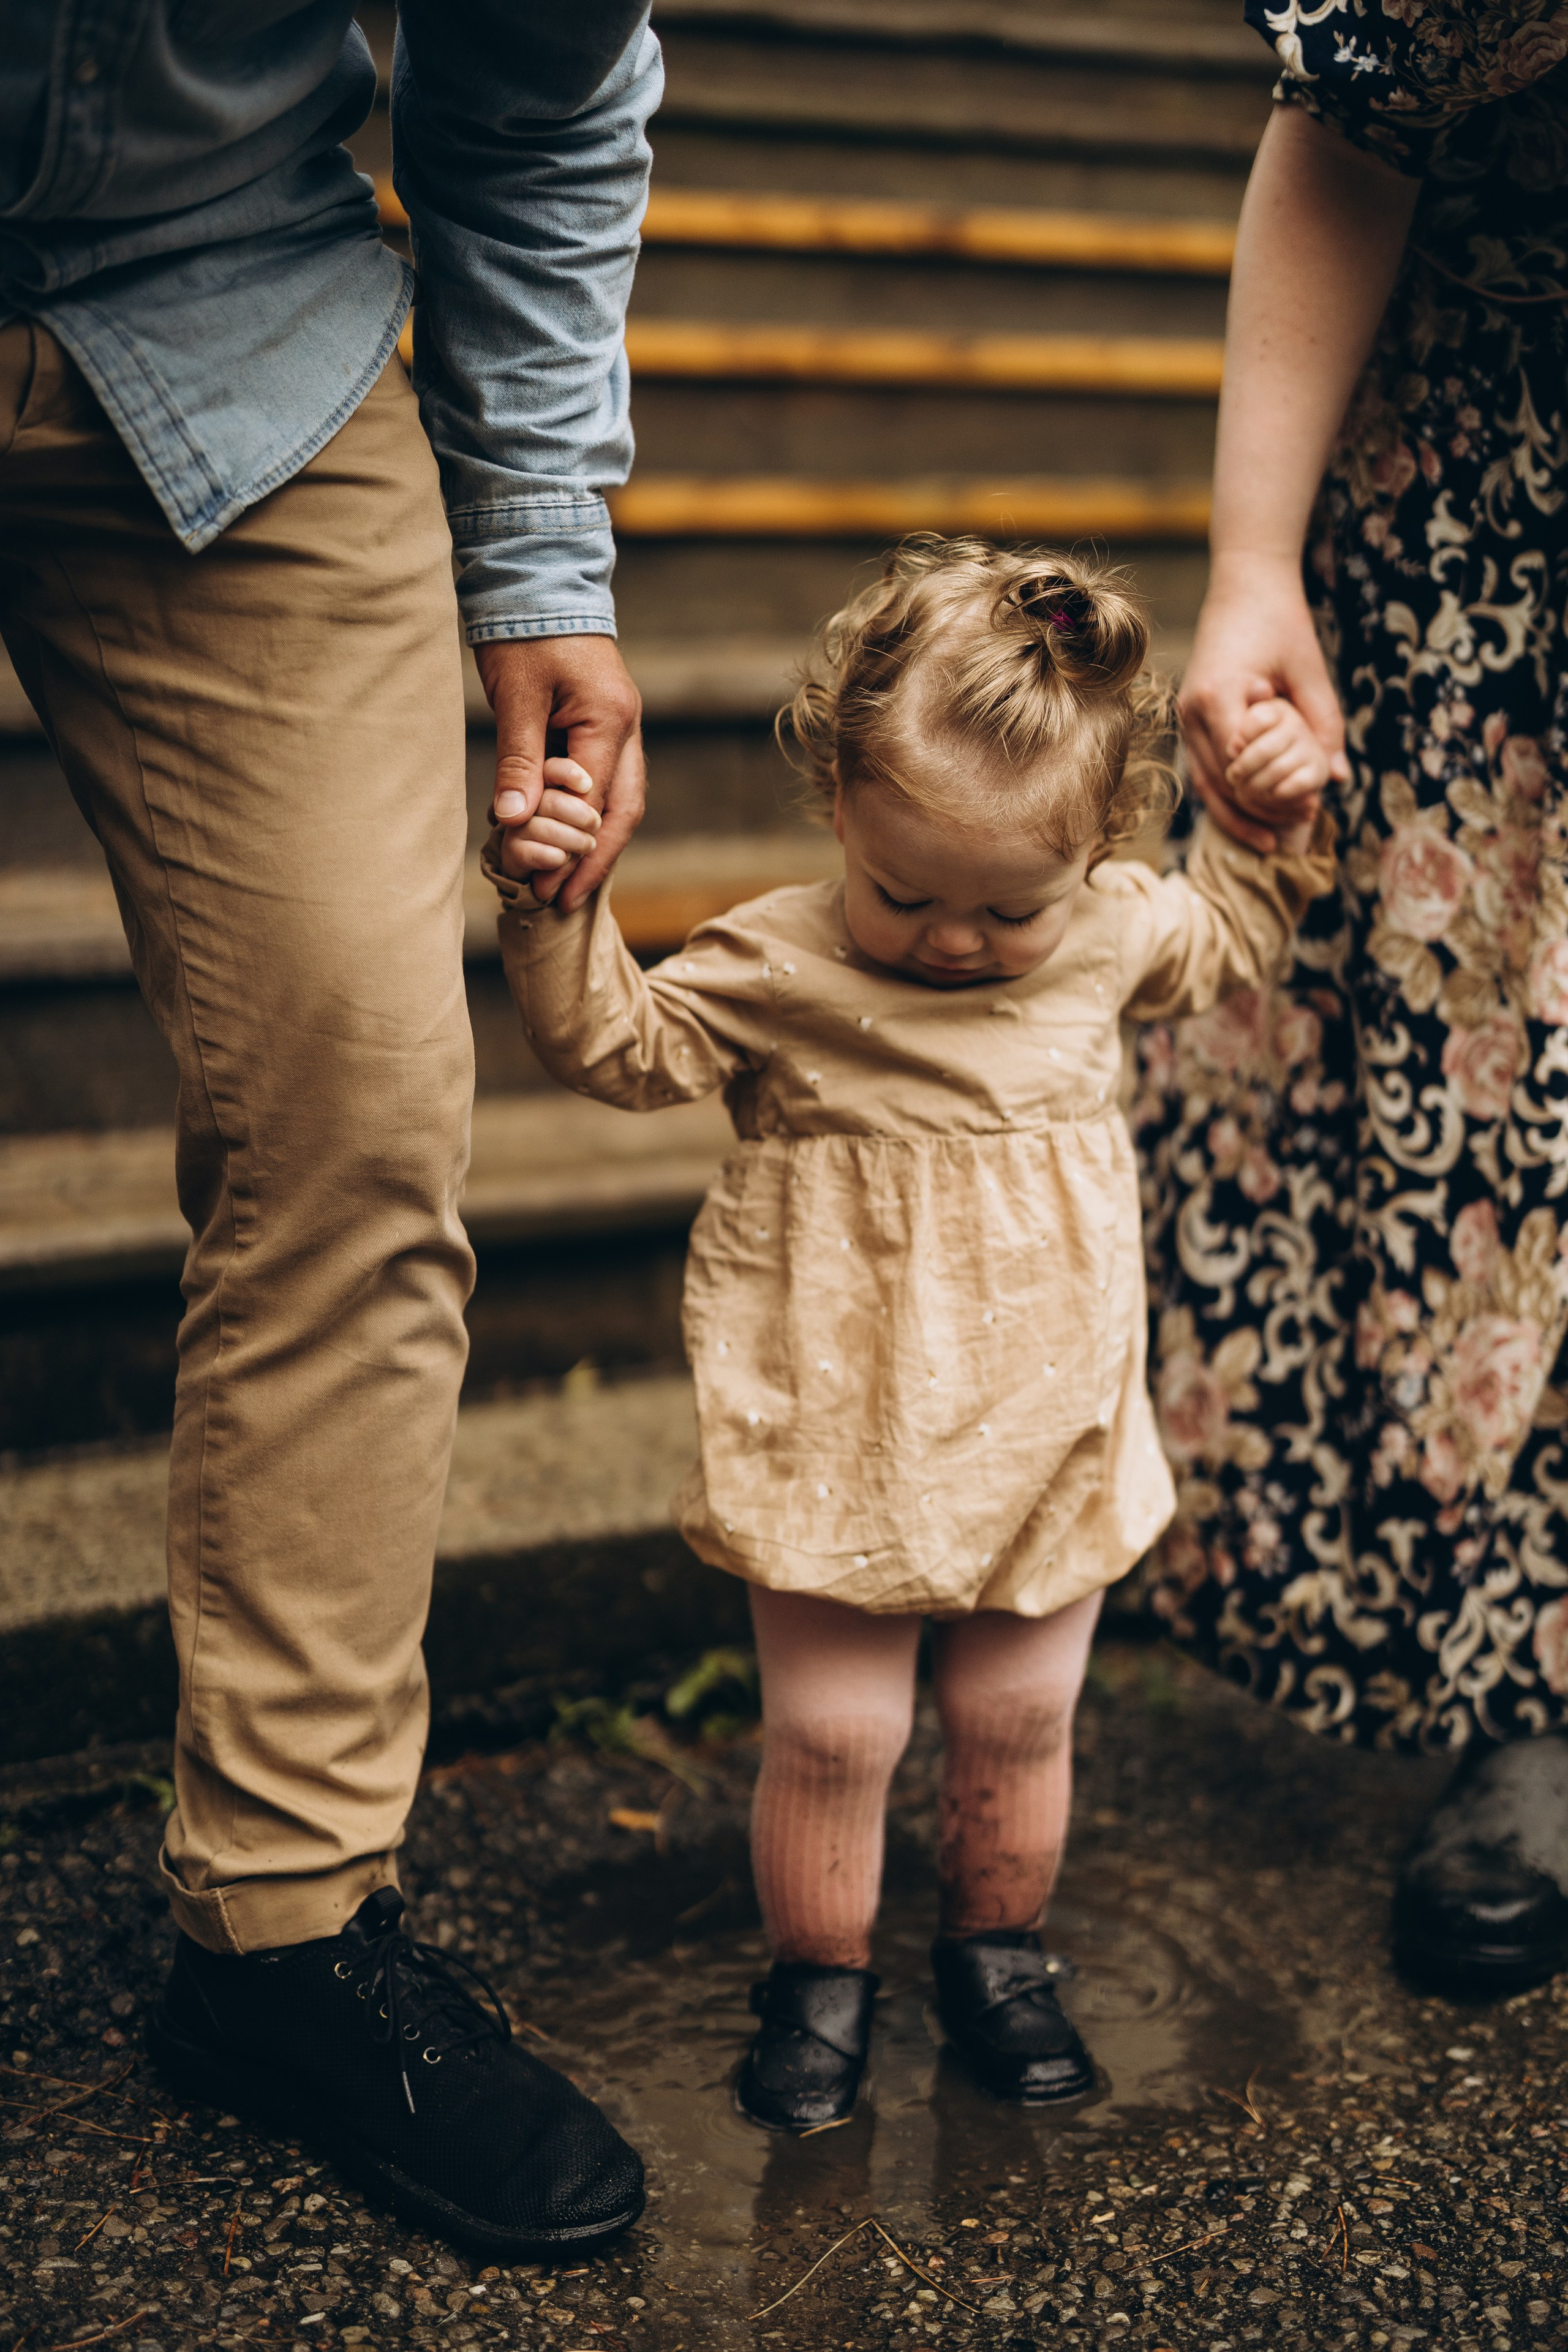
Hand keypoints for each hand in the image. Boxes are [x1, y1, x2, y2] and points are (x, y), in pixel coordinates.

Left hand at [476, 635, 644, 911]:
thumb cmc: (526, 630)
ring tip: (565, 883)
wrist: (539, 580)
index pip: (596, 802)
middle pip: (623, 811)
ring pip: (620, 801)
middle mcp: (627, 729)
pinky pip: (605, 782)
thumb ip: (519, 759)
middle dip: (596, 861)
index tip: (542, 885)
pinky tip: (565, 841)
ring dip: (595, 845)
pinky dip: (587, 817)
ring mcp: (620, 727)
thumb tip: (515, 820)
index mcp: (610, 721)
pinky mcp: (604, 725)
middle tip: (562, 900)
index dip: (572, 849)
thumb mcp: (516, 696)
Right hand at [1179, 552, 1348, 853]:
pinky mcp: (1191, 716)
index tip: (1305, 811)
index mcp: (1219, 696)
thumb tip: (1339, 777)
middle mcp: (1193, 710)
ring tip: (1268, 839)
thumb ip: (1324, 725)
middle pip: (1216, 785)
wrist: (1245, 583)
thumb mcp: (1310, 672)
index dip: (1271, 796)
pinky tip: (1251, 813)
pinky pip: (1204, 768)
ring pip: (1204, 784)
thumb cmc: (1281, 621)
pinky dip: (1225, 794)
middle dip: (1252, 815)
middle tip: (1287, 840)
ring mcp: (1186, 715)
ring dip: (1235, 813)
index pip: (1239, 767)